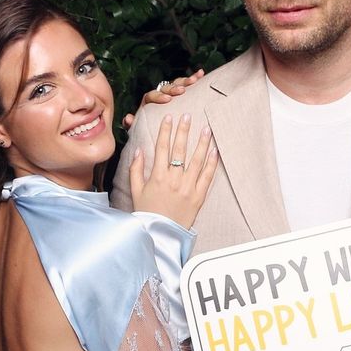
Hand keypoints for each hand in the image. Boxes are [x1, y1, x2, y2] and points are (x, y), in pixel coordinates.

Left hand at [123, 70, 204, 129]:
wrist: (160, 131)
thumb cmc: (149, 130)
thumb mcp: (140, 129)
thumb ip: (133, 124)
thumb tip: (128, 118)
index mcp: (148, 103)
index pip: (151, 96)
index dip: (159, 97)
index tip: (167, 100)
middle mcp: (159, 95)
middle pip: (165, 87)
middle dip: (174, 88)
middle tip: (182, 91)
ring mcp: (171, 93)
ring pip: (177, 83)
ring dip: (186, 81)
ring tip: (195, 80)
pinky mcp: (181, 94)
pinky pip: (187, 84)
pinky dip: (194, 79)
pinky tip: (201, 74)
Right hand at [129, 113, 217, 227]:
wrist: (161, 235)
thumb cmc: (148, 213)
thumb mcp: (135, 191)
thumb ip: (136, 169)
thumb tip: (139, 150)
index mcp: (157, 177)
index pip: (162, 147)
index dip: (165, 131)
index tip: (169, 117)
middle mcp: (174, 180)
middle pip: (180, 149)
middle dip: (184, 130)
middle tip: (188, 115)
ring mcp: (188, 188)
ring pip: (196, 160)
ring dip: (201, 143)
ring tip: (206, 128)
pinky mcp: (198, 197)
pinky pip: (207, 176)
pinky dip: (211, 163)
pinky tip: (214, 150)